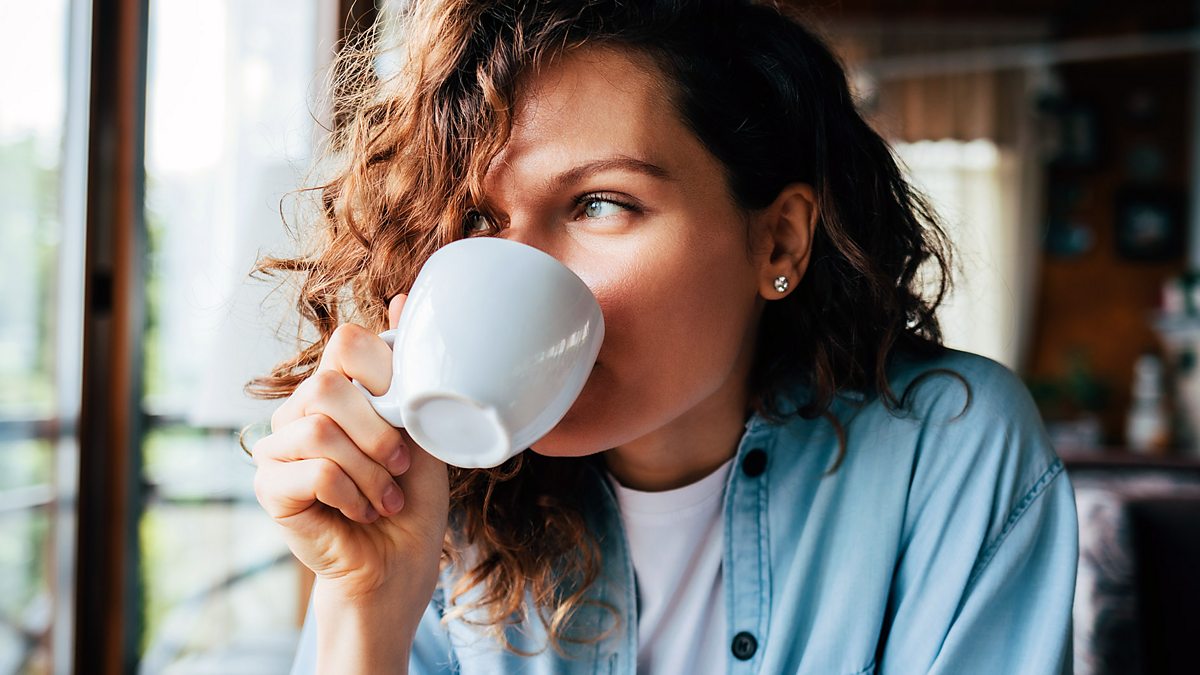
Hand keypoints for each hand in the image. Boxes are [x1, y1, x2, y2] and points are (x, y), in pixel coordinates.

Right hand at [252, 295, 448, 606]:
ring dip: (368, 471)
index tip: (407, 417)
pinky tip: (362, 512)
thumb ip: (408, 370)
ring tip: (385, 497)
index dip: (384, 374)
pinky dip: (351, 494)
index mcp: (336, 389)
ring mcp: (277, 447)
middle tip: (400, 468)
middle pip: (328, 386)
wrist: (400, 564)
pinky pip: (310, 470)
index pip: (346, 342)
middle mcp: (300, 410)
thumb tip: (404, 296)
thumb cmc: (413, 498)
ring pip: (319, 429)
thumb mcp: (422, 426)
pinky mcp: (268, 486)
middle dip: (379, 433)